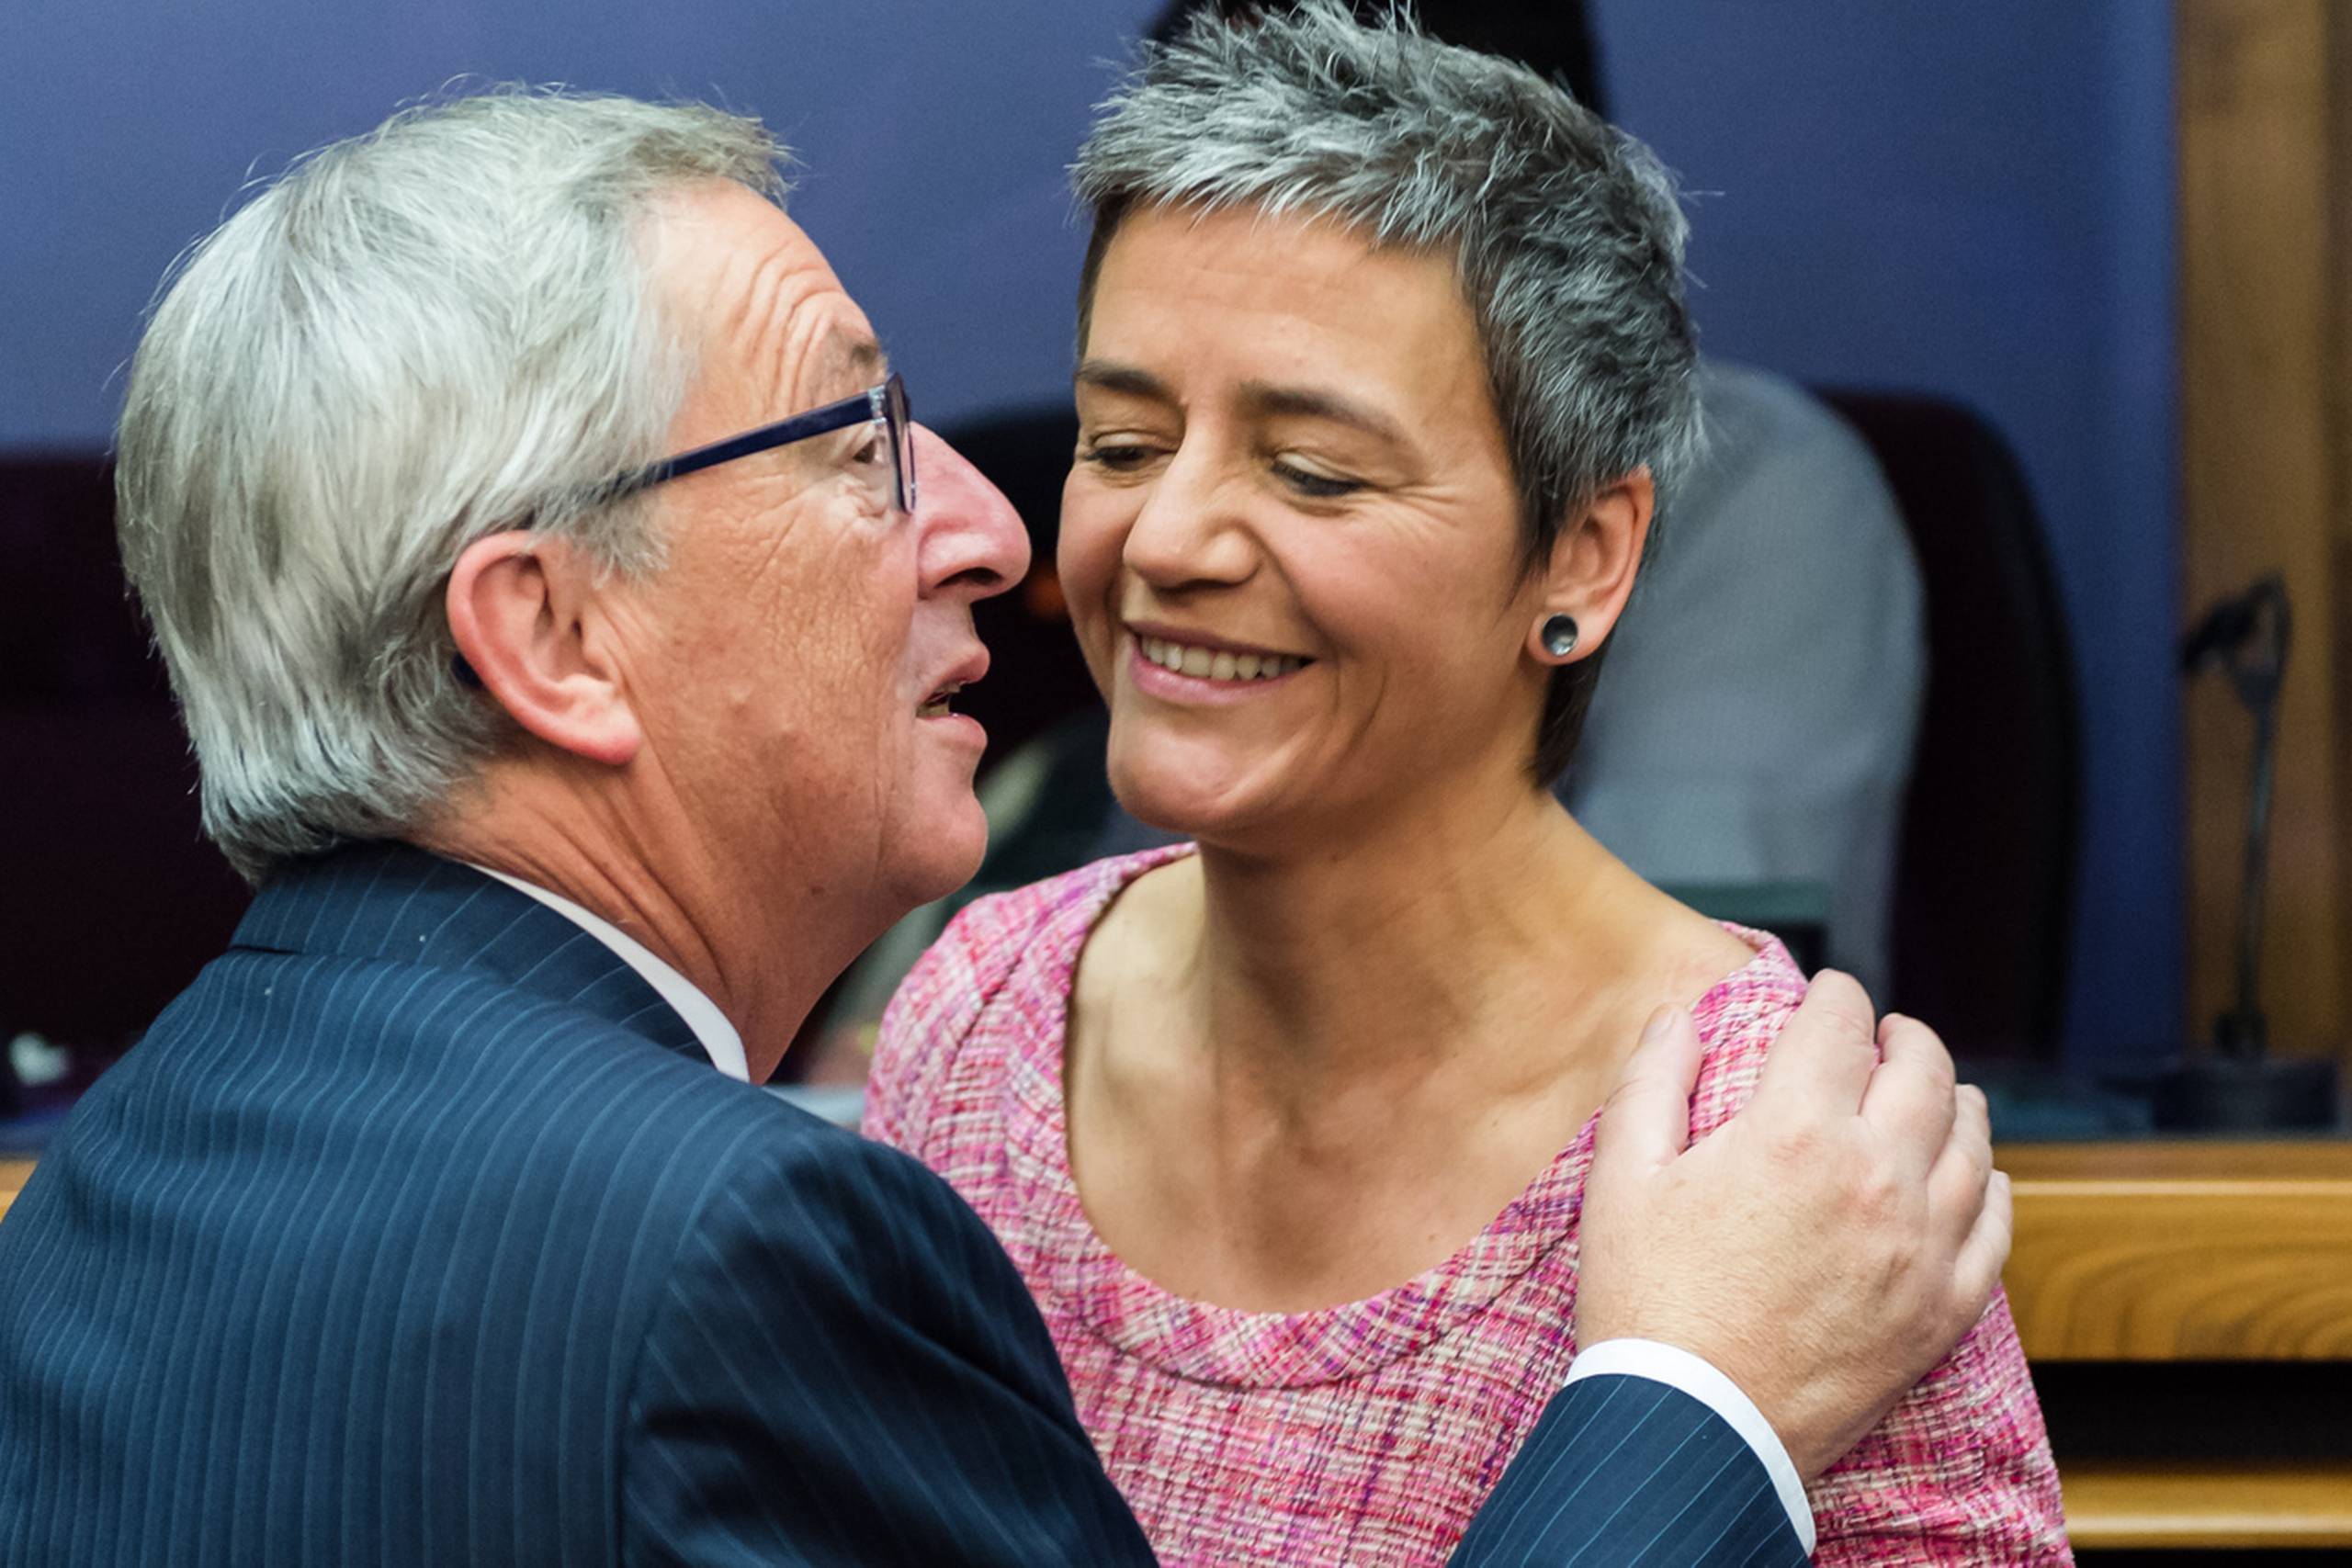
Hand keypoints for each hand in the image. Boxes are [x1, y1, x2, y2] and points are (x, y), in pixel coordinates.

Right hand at [1574, 972, 2009, 1479]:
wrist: (1693, 1428)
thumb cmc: (1647, 1303)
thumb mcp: (1620, 1178)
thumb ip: (1652, 1082)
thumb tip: (1681, 1020)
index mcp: (1793, 1133)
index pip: (1837, 1026)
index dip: (1834, 995)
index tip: (1829, 994)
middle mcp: (1874, 1177)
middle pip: (1922, 1072)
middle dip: (1903, 1036)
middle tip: (1888, 1033)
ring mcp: (1920, 1246)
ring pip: (1972, 1142)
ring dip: (1955, 1100)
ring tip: (1939, 1092)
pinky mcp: (1940, 1310)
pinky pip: (1996, 1229)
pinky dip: (1994, 1187)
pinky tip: (1981, 1177)